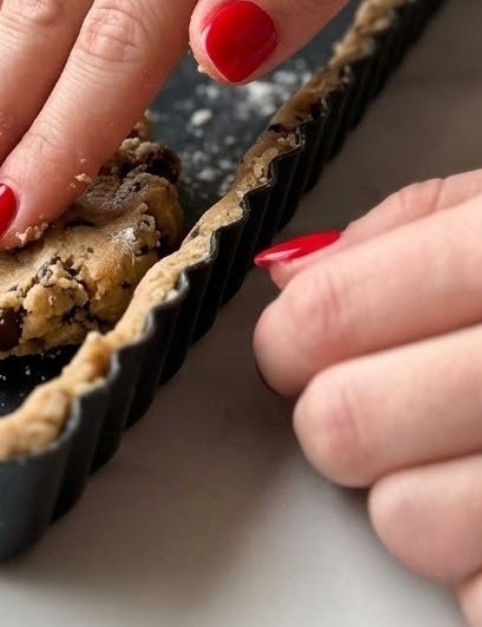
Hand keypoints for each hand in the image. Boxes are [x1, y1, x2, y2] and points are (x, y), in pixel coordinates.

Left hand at [254, 172, 481, 625]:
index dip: (288, 341)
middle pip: (346, 426)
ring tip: (474, 459)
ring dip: (417, 500)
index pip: (328, 316)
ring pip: (407, 525)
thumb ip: (408, 227)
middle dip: (341, 420)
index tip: (298, 348)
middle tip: (379, 405)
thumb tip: (290, 279)